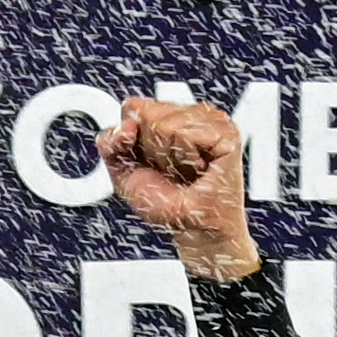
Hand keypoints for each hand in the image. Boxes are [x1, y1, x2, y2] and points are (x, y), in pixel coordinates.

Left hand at [101, 91, 260, 283]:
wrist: (193, 228)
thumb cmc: (165, 202)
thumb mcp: (123, 173)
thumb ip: (110, 143)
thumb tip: (127, 124)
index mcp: (166, 114)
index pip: (132, 107)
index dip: (131, 138)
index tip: (148, 161)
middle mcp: (190, 112)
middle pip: (147, 115)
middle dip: (152, 150)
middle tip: (172, 170)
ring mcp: (211, 119)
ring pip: (166, 124)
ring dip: (170, 157)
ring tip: (188, 170)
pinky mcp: (226, 132)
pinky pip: (186, 134)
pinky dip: (187, 158)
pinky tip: (201, 168)